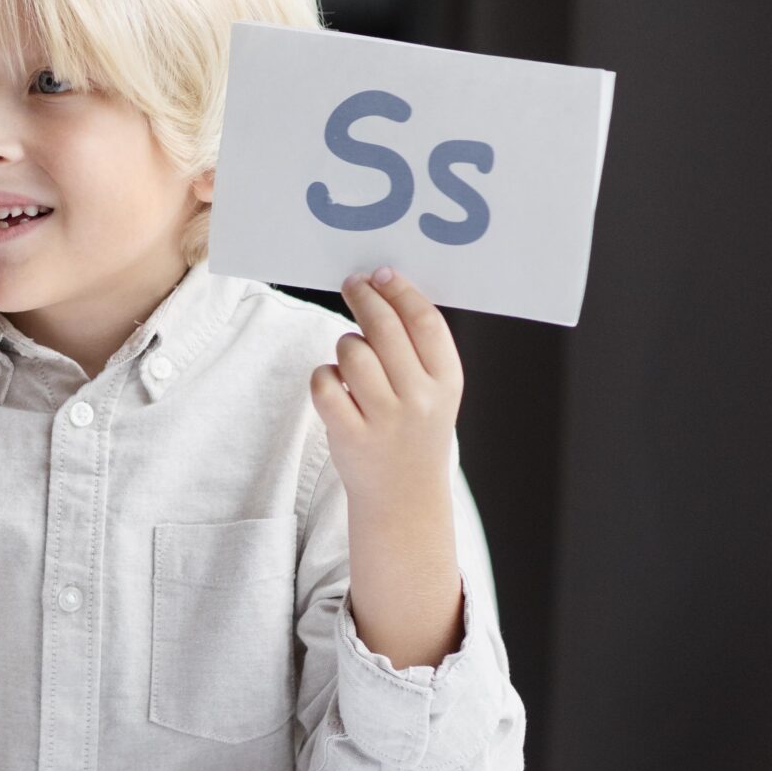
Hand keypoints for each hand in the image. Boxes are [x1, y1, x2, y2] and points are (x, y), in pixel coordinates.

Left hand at [310, 267, 463, 511]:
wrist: (405, 497)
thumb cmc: (416, 430)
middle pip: (385, 328)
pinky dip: (323, 377)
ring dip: (345, 345)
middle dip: (364, 297)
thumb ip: (420, 348)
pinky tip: (335, 386)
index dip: (400, 290)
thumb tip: (385, 287)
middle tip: (353, 283)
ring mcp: (385, 419)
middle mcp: (420, 399)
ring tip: (352, 358)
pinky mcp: (351, 435)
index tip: (381, 273)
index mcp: (448, 381)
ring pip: (351, 351)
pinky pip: (324, 383)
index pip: (425, 320)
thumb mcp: (436, 391)